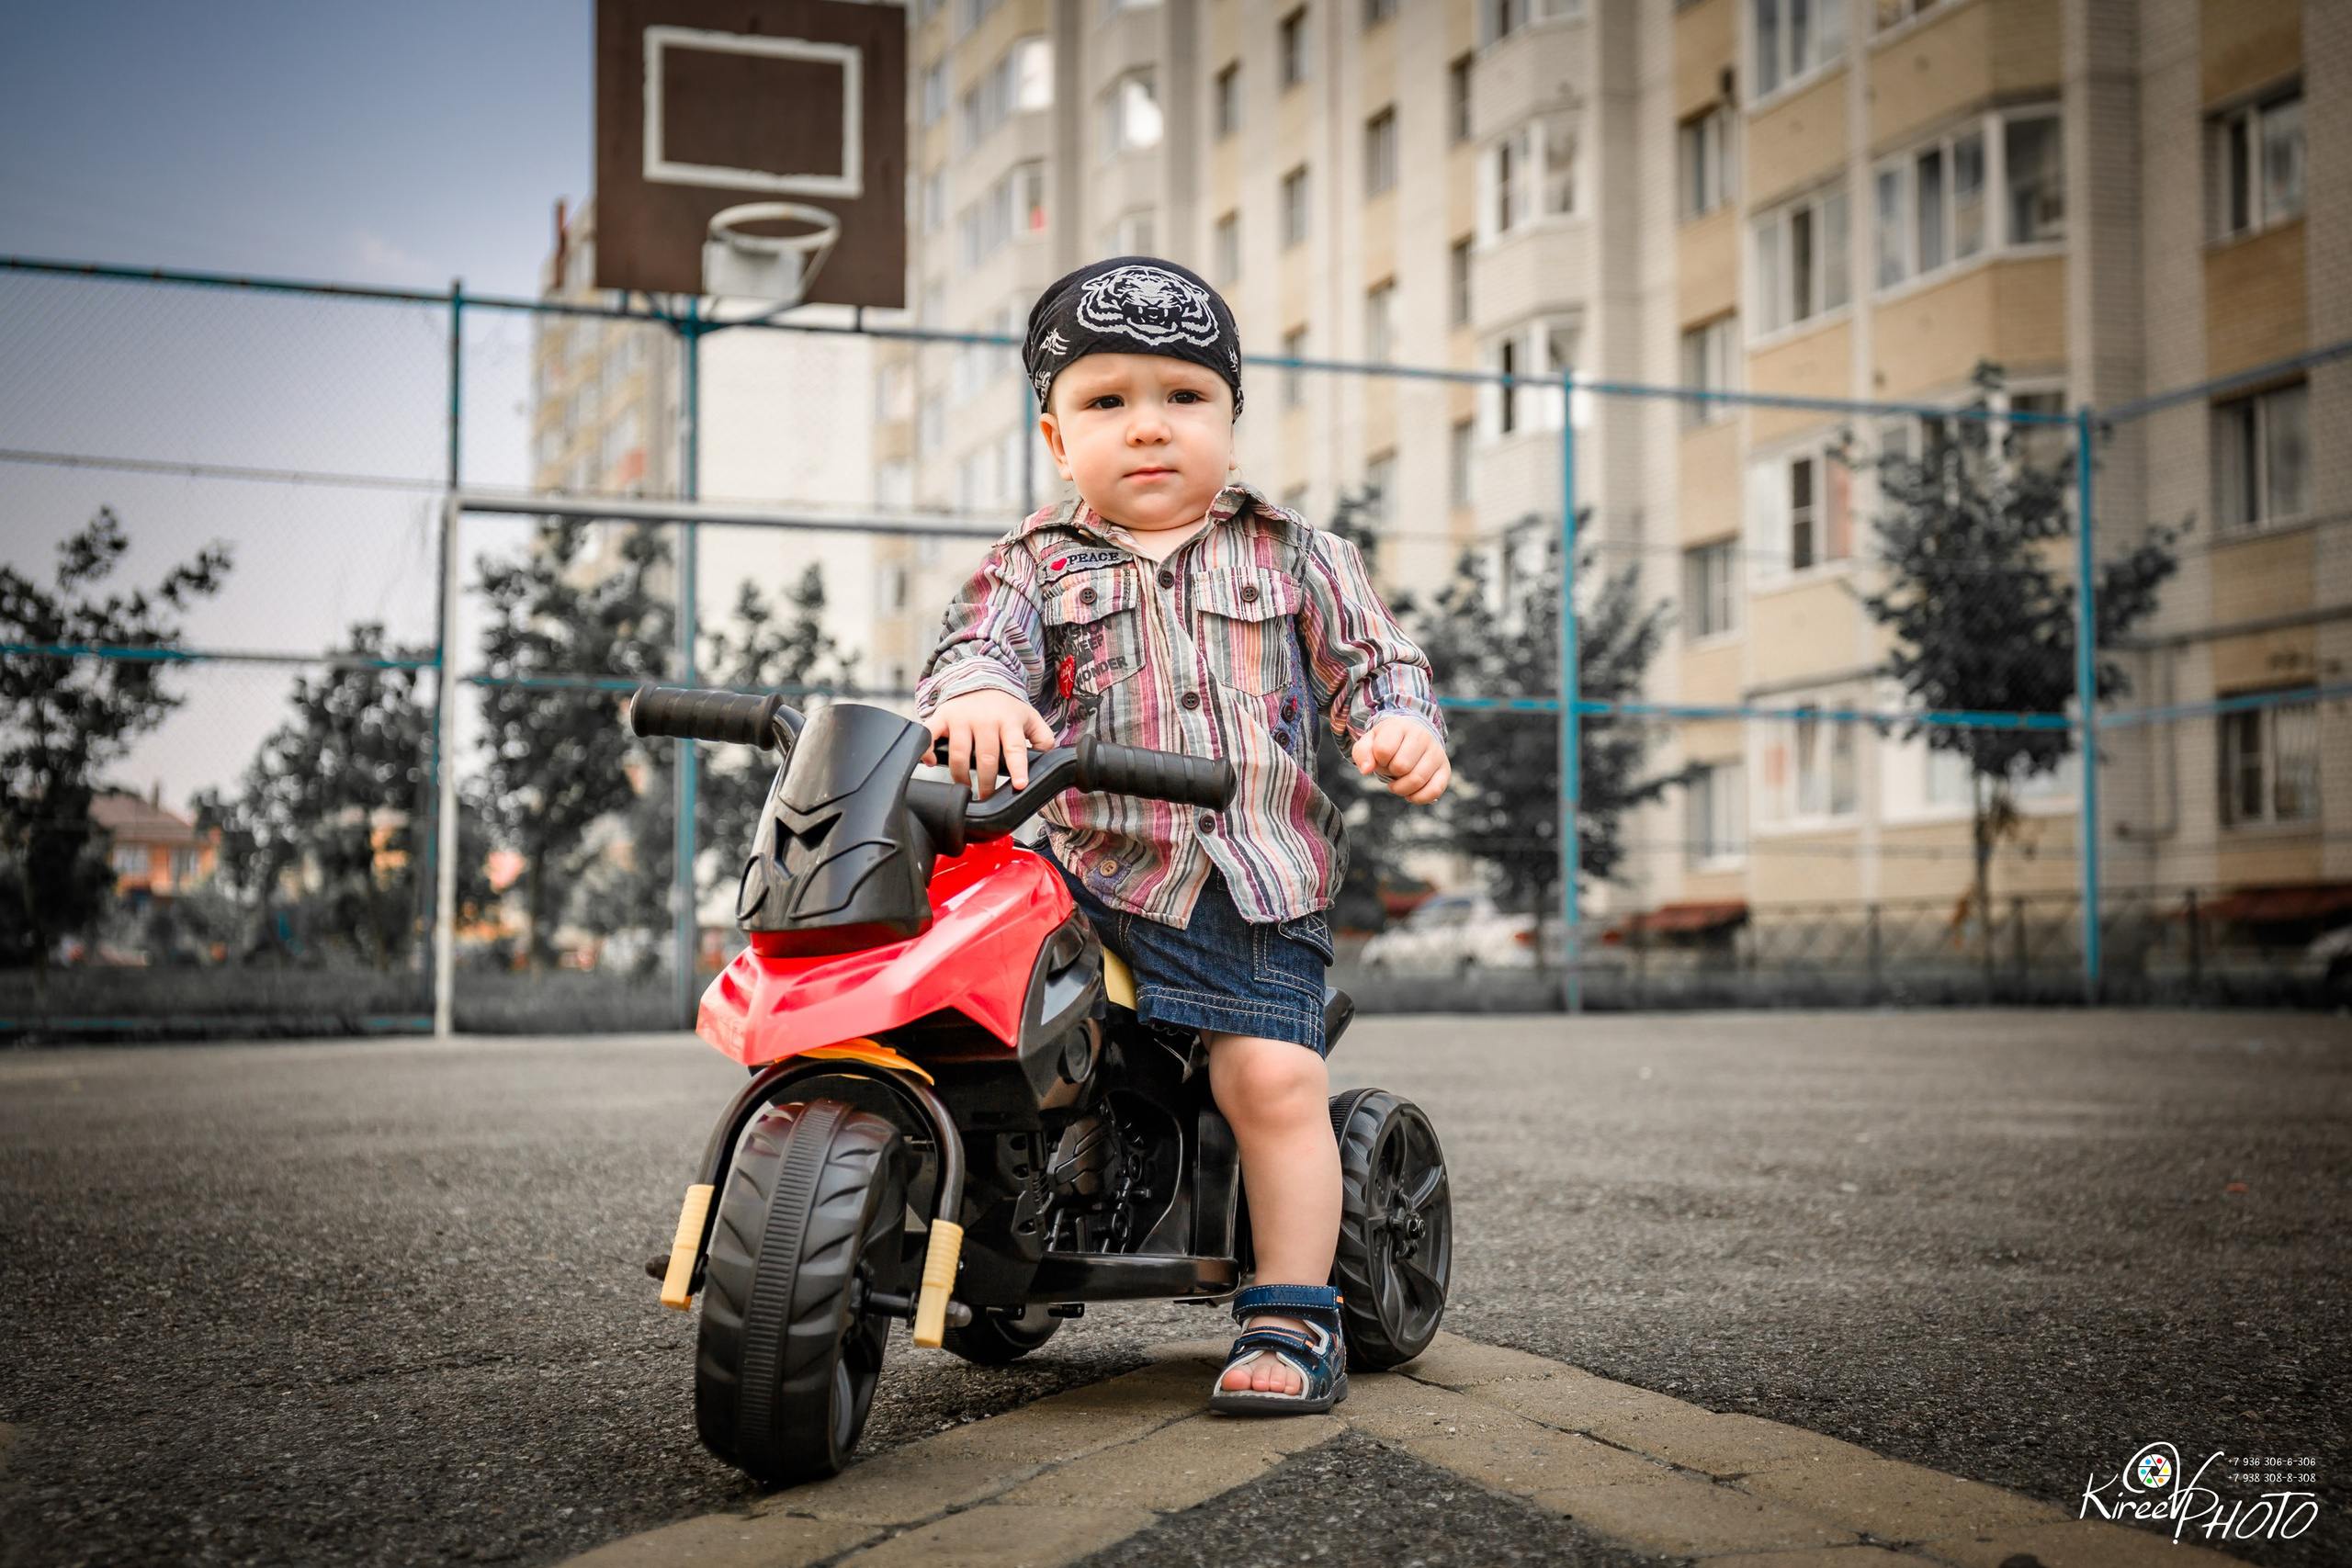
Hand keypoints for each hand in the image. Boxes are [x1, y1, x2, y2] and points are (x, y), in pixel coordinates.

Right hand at [926, 689, 1056, 800]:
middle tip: (986, 798)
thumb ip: (1043, 737)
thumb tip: (1047, 758)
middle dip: (986, 783)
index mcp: (1009, 721)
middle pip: (985, 758)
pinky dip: (927, 750)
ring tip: (965, 788)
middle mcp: (985, 719)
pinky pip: (930, 734)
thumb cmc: (1005, 706)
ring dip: (961, 777)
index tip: (1019, 785)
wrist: (979, 677)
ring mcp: (962, 718)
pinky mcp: (942, 716)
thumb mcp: (1029, 717)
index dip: (1018, 768)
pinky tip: (931, 762)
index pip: (1015, 747)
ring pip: (960, 754)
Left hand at [1353, 717, 1449, 803]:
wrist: (1413, 736)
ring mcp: (1436, 752)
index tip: (1381, 758)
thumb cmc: (1388, 741)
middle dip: (1390, 773)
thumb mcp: (1370, 741)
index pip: (1383, 750)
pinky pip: (1435, 790)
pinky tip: (1410, 795)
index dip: (1377, 760)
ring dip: (1401, 788)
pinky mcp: (1445, 768)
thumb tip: (1366, 770)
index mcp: (1400, 726)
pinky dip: (1419, 798)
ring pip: (1416, 780)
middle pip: (1400, 766)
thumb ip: (1362, 753)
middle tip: (1391, 769)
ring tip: (1398, 782)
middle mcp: (1422, 736)